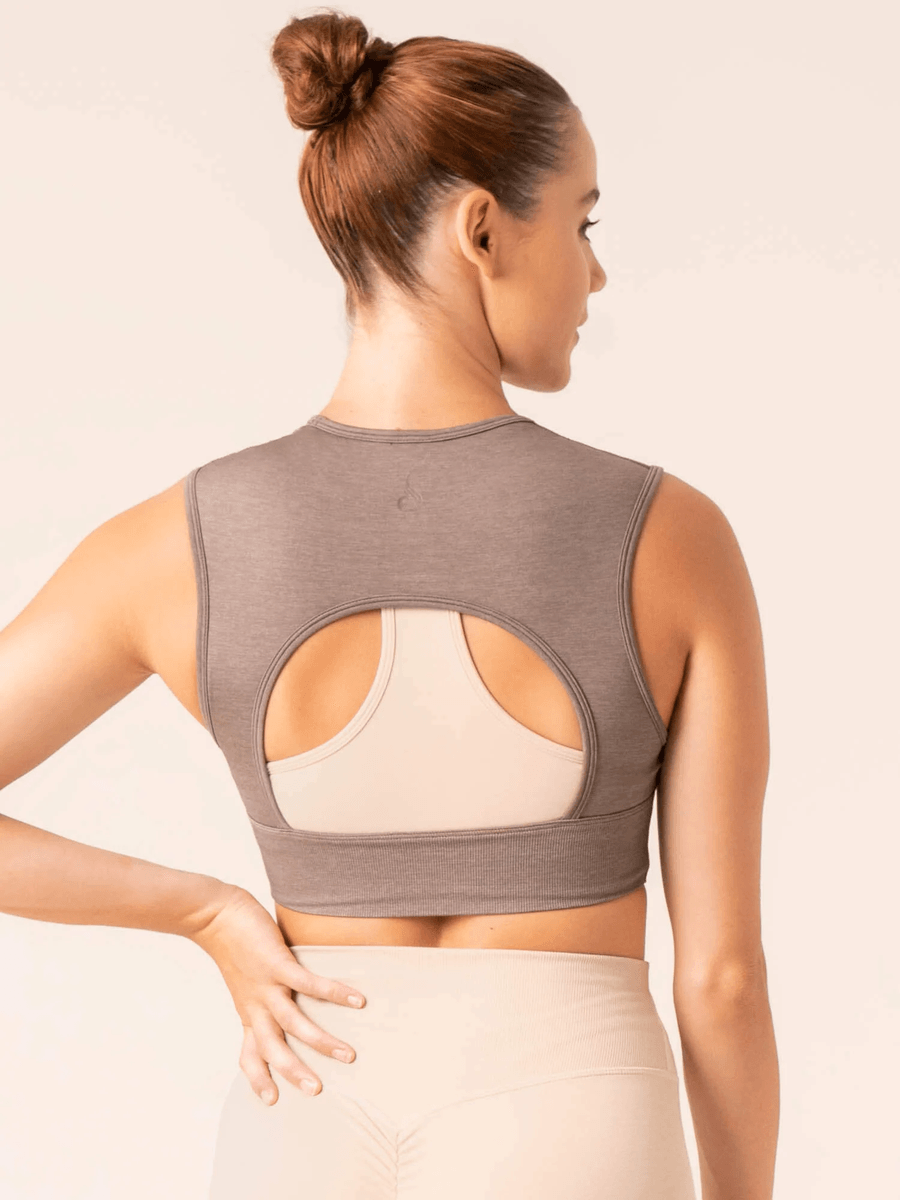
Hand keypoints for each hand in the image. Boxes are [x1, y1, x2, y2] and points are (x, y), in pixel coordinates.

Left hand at [188, 887, 365, 1103]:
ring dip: (322, 1042)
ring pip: (295, 1024)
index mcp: (248, 1012)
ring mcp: (266, 986)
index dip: (258, 1078)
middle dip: (295, 1072)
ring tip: (348, 1055)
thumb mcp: (245, 980)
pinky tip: (357, 999)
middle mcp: (256, 1006)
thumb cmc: (235, 945)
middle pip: (274, 1049)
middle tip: (318, 1091)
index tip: (271, 1101)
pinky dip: (334, 994)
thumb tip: (290, 995)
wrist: (214, 916)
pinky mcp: (277, 964)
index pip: (249, 1055)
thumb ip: (265, 993)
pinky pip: (309, 985)